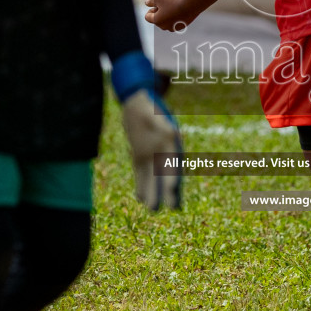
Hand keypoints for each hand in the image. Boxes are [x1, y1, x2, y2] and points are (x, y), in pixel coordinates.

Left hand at [111, 51, 182, 209]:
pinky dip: (141, 185)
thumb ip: (163, 125)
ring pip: (153, 177)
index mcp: (169, 142)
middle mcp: (162, 151)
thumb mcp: (154, 112)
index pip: (173, 162)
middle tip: (171, 208)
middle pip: (165, 174)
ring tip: (152, 209)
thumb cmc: (147, 105)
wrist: (136, 100)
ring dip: (153, 192)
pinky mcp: (140, 156)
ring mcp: (151, 155)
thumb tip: (174, 134)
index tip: (174, 188)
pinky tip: (139, 197)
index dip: (174, 175)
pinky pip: (141, 174)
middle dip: (167, 191)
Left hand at [144, 0, 194, 32]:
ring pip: (165, 22)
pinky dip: (174, 19)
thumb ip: (151, 1)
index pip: (147, 17)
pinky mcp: (179, 28)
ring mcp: (171, 29)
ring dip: (167, 16)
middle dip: (159, 13)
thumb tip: (146, 3)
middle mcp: (163, 27)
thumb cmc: (173, 2)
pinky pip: (173, 24)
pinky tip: (180, 12)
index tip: (158, 5)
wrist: (190, 6)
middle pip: (157, 20)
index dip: (151, 10)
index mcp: (156, 21)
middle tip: (167, 5)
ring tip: (174, 9)